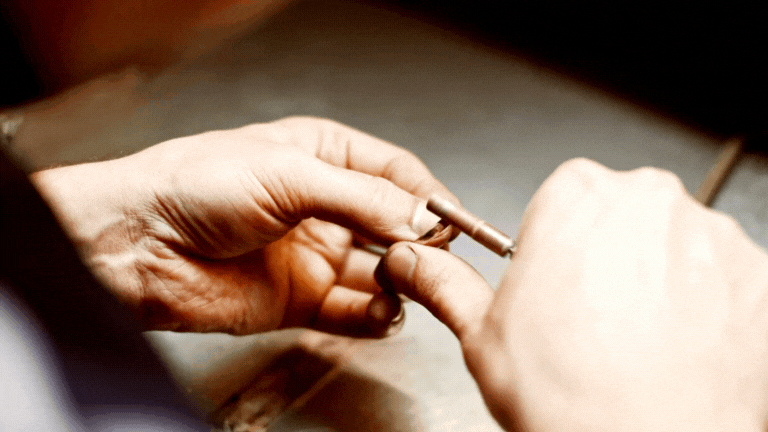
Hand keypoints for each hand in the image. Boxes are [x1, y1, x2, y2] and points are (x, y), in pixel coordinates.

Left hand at [32, 117, 454, 335]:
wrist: (135, 245)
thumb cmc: (193, 186)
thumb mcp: (287, 173)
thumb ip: (360, 198)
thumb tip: (420, 218)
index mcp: (322, 156)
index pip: (395, 172)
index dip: (429, 195)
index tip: (453, 220)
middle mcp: (323, 206)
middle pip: (394, 225)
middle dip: (419, 241)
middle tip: (434, 257)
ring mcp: (314, 255)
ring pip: (381, 272)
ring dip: (402, 280)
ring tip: (407, 283)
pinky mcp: (300, 301)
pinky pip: (354, 312)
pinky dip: (376, 316)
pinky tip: (383, 310)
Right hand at [376, 158, 767, 430]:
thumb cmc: (567, 395)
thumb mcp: (482, 334)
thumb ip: (444, 282)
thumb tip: (409, 261)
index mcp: (575, 196)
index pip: (562, 195)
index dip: (555, 244)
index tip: (555, 280)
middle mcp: (648, 199)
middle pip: (620, 214)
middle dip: (605, 254)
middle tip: (590, 316)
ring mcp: (710, 234)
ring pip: (673, 244)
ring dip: (657, 277)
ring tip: (634, 337)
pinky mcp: (758, 272)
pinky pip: (722, 276)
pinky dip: (704, 303)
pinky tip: (677, 346)